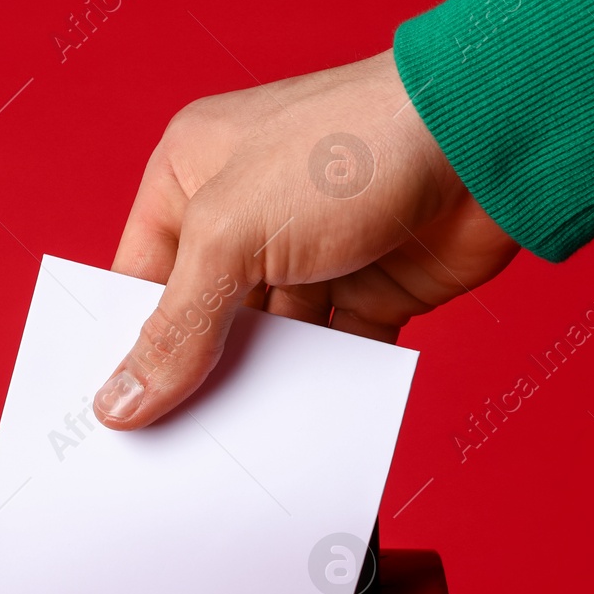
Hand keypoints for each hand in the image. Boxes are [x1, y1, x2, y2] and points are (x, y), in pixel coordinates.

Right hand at [93, 49, 518, 429]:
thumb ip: (176, 326)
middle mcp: (247, 211)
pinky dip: (321, 391)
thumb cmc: (348, 148)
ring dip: (257, 389)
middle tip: (166, 449)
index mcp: (193, 172)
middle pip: (202, 315)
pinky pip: (332, 357)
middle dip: (191, 374)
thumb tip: (120, 401)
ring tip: (229, 453)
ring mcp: (310, 252)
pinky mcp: (369, 288)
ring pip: (267, 344)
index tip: (110, 414)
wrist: (483, 140)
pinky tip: (301, 431)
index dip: (124, 341)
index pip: (139, 274)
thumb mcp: (231, 236)